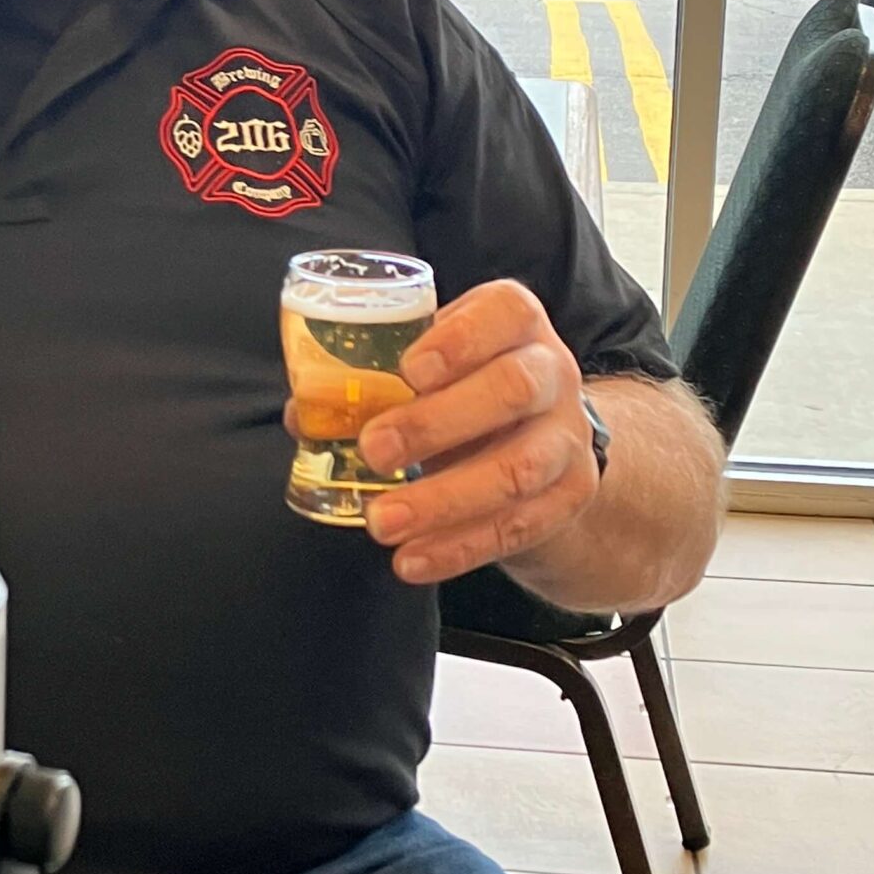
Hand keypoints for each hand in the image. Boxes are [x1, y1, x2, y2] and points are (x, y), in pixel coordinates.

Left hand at [349, 280, 599, 584]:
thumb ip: (371, 382)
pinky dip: (459, 548)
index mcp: (514, 323)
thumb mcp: (430, 369)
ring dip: (443, 500)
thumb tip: (303, 413)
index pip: (504, 312)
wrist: (542, 441)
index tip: (409, 370)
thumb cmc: (466, 389)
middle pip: (513, 388)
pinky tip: (412, 560)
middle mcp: (551, 371)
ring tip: (381, 521)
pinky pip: (518, 526)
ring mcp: (567, 436)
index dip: (460, 339)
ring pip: (519, 468)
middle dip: (438, 423)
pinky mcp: (570, 495)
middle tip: (374, 451)